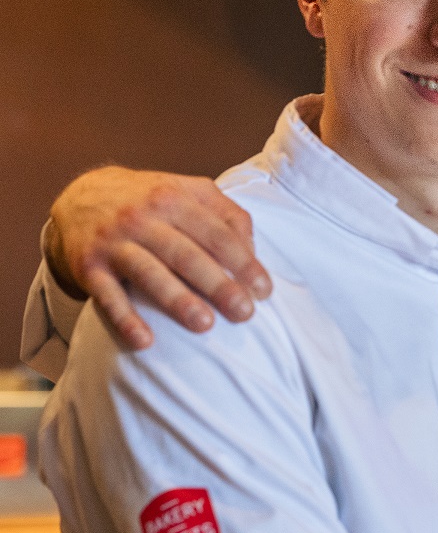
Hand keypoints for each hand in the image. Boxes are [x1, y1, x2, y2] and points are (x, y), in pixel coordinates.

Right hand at [45, 167, 269, 349]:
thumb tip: (253, 250)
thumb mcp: (187, 191)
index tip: (264, 291)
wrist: (79, 198)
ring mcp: (113, 242)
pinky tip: (146, 341)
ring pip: (149, 273)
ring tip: (205, 325)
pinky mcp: (88, 266)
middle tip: (244, 313)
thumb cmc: (150, 200)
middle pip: (186, 255)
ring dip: (177, 300)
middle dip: (218, 285)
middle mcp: (142, 218)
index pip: (217, 234)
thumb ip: (226, 214)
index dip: (243, 263)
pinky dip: (125, 319)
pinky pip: (107, 296)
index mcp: (173, 198)